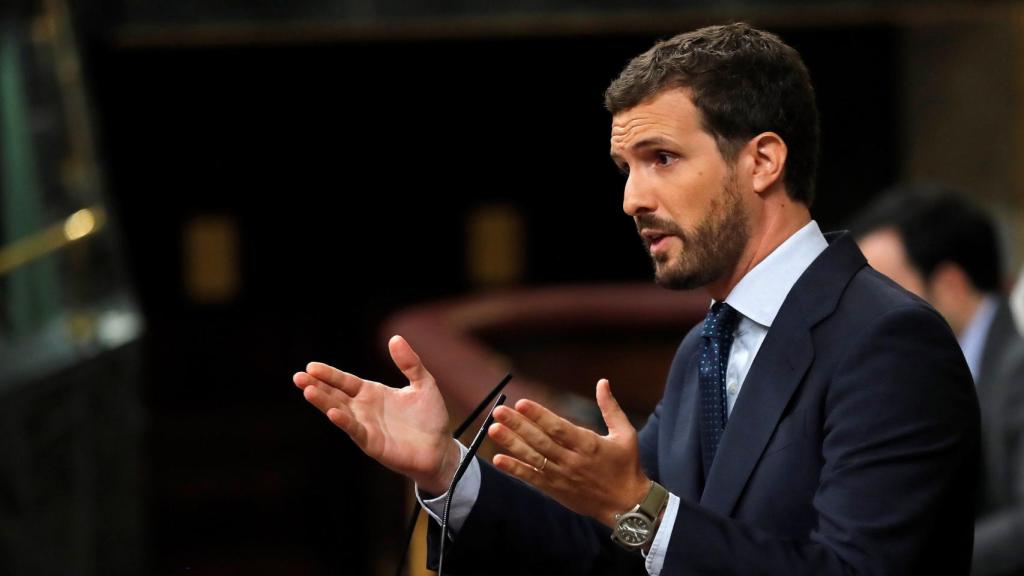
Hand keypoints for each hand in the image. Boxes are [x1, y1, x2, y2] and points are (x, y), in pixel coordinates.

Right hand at [293, 335, 459, 494]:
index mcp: (373, 393)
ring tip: (308, 390)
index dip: (329, 374)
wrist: (441, 449)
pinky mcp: (372, 443)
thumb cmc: (430, 417)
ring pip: (340, 411)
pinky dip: (345, 422)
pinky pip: (355, 430)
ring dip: (324, 402)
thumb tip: (395, 338)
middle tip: (298, 377)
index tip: (311, 366)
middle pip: (335, 395)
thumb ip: (409, 363)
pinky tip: (334, 413)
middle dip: (317, 386)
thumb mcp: (423, 383)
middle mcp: (364, 409)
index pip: (345, 381)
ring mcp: (366, 426)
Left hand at [487, 379, 649, 526]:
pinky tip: (498, 460)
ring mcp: (562, 476)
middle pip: (540, 440)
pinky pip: (532, 478)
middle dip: (517, 425)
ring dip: (511, 444)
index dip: (538, 415)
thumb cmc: (626, 466)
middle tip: (498, 412)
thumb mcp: (625, 434)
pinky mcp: (556, 490)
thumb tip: (602, 382)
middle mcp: (572, 460)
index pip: (558, 427)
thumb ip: (610, 408)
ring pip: (532, 458)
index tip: (521, 403)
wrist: (626, 505)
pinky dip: (515, 469)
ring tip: (493, 430)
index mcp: (588, 444)